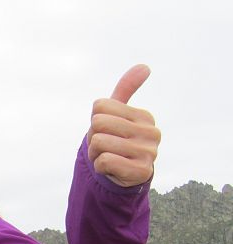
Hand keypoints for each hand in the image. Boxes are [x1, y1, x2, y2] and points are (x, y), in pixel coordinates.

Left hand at [87, 64, 160, 187]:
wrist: (126, 176)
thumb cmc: (118, 140)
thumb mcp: (119, 115)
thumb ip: (126, 90)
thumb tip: (144, 66)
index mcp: (144, 116)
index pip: (99, 107)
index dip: (95, 121)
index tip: (107, 132)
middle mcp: (151, 132)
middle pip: (97, 124)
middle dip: (93, 138)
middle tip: (104, 147)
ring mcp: (149, 152)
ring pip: (98, 143)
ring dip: (94, 154)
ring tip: (108, 157)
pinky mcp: (141, 171)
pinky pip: (103, 161)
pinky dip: (99, 166)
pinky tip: (112, 169)